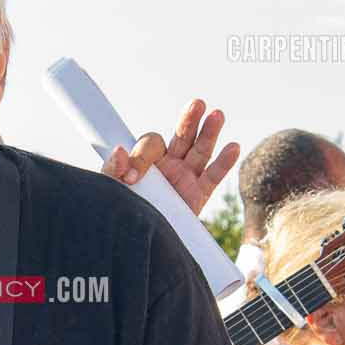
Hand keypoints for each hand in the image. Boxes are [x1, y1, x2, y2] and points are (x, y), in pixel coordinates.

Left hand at [102, 99, 238, 215]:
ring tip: (217, 115)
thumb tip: (119, 150)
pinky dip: (224, 162)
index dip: (141, 157)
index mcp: (147, 159)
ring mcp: (185, 177)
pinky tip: (233, 147)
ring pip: (200, 150)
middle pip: (182, 136)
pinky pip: (213, 176)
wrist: (139, 241)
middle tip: (196, 104)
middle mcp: (168, 164)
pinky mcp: (198, 194)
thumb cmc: (123, 211)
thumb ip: (112, 170)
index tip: (131, 178)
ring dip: (209, 132)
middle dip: (189, 120)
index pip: (151, 144)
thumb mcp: (112, 191)